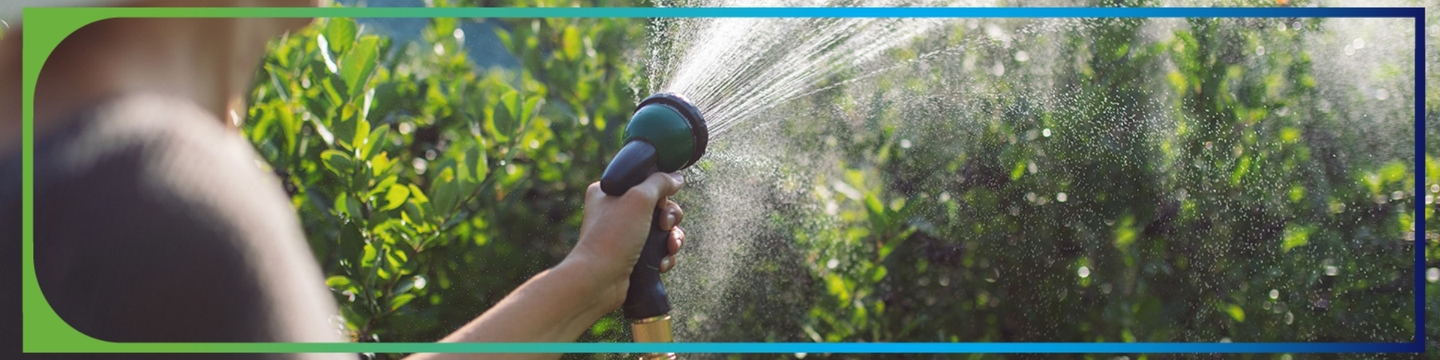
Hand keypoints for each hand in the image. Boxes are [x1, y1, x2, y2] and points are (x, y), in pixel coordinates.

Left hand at [564, 172, 684, 309]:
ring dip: (672, 239)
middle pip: (658, 206)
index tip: (662, 202)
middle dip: (670, 218)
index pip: (644, 181)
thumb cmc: (612, 238)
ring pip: (662, 230)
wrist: (599, 281)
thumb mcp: (639, 199)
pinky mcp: (632, 256)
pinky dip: (665, 256)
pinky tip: (660, 264)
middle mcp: (615, 211)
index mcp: (609, 191)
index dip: (660, 191)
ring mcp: (624, 235)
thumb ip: (660, 183)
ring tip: (670, 248)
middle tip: (665, 226)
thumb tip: (676, 178)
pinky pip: (658, 250)